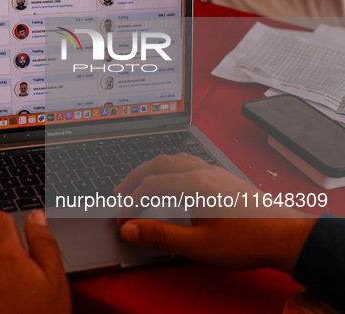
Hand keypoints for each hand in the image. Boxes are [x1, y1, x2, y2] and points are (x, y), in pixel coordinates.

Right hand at [115, 153, 316, 273]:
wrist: (286, 235)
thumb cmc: (246, 241)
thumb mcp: (199, 245)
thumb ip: (160, 235)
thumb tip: (129, 229)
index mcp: (193, 184)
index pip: (150, 187)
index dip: (131, 204)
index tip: (121, 221)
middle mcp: (201, 170)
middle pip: (157, 164)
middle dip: (134, 179)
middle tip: (119, 195)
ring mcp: (213, 169)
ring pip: (172, 159)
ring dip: (150, 170)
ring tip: (138, 185)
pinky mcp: (221, 175)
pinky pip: (186, 161)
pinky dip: (167, 168)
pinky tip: (169, 180)